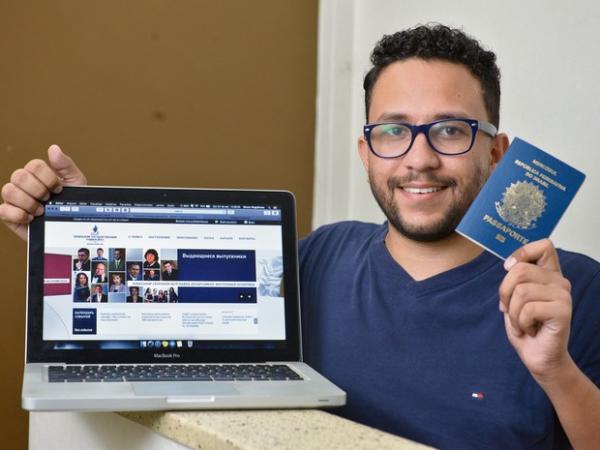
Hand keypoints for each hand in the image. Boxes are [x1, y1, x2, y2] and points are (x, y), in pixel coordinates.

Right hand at [0, 145, 86, 239]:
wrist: (69, 228)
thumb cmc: (71, 205)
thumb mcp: (75, 183)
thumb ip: (65, 165)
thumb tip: (54, 149)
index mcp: (38, 175)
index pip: (34, 165)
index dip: (48, 177)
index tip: (59, 189)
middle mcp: (24, 185)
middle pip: (19, 176)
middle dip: (38, 189)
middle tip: (48, 199)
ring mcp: (15, 200)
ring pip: (9, 191)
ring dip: (28, 202)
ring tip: (41, 211)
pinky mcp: (9, 216)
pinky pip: (3, 210)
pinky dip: (18, 214)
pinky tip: (31, 218)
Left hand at [499, 239, 572, 382]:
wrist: (538, 357)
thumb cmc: (526, 327)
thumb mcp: (513, 298)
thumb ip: (515, 279)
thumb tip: (510, 264)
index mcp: (548, 274)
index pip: (544, 245)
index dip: (522, 253)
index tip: (509, 268)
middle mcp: (559, 282)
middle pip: (520, 270)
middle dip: (504, 292)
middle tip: (509, 309)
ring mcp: (563, 296)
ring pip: (521, 291)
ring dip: (513, 312)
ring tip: (522, 322)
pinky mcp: (563, 311)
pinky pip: (528, 308)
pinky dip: (521, 322)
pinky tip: (530, 329)